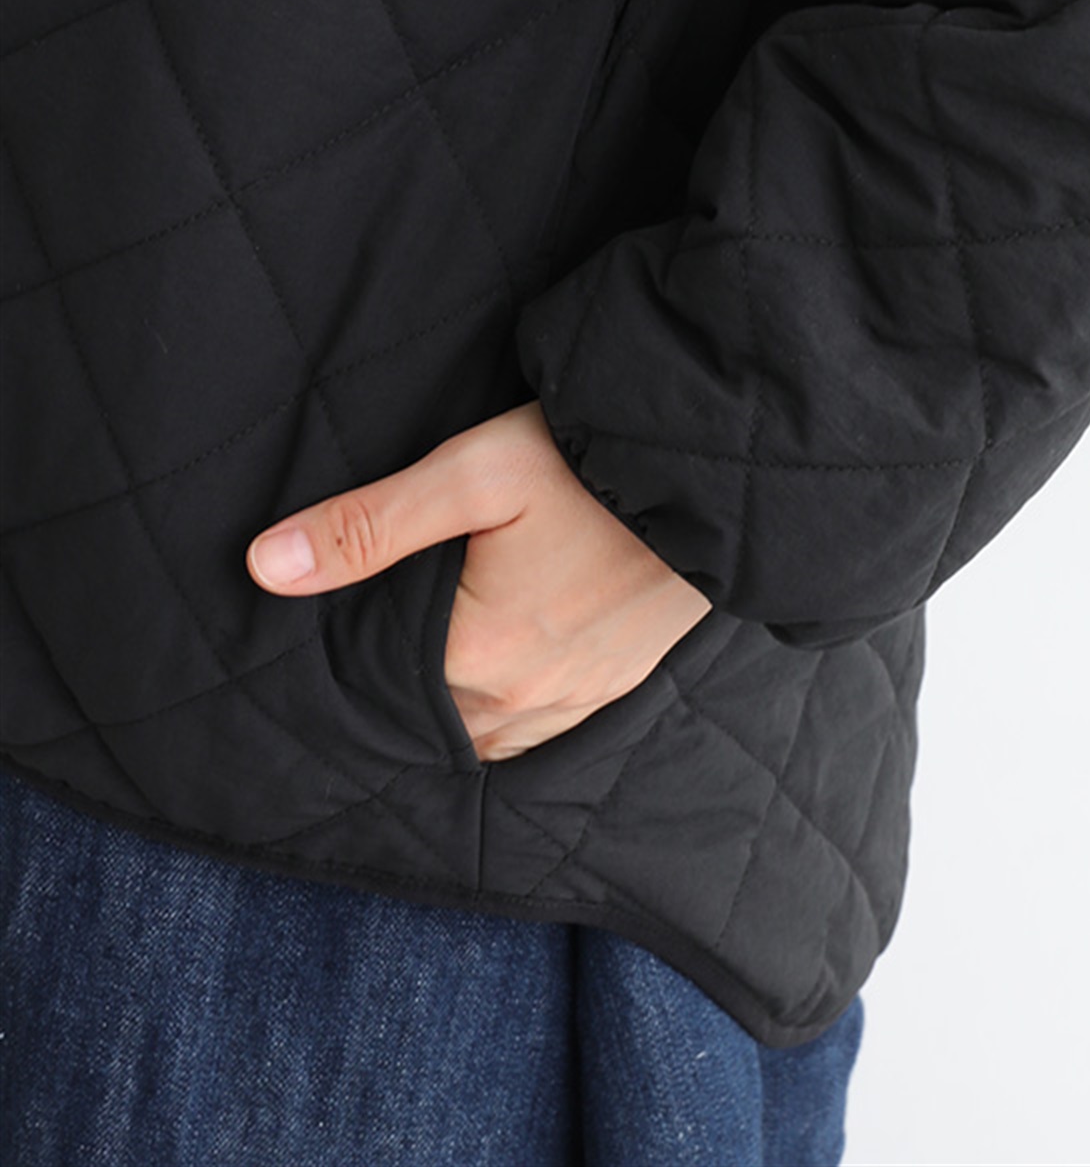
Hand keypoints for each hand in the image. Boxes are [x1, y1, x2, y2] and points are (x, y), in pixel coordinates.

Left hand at [245, 402, 711, 760]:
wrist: (709, 475)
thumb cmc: (586, 467)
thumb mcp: (471, 476)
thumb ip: (369, 525)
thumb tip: (266, 566)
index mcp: (479, 655)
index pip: (384, 692)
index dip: (350, 673)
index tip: (329, 644)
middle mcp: (528, 696)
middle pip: (435, 720)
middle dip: (399, 696)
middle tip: (368, 655)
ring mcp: (579, 696)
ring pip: (487, 736)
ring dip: (453, 714)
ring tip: (424, 674)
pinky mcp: (619, 682)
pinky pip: (543, 731)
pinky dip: (507, 720)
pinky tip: (495, 684)